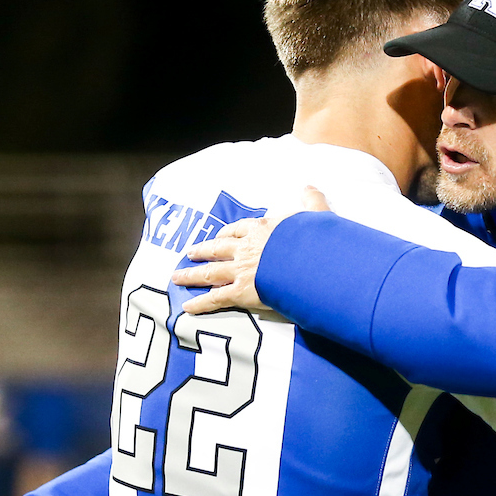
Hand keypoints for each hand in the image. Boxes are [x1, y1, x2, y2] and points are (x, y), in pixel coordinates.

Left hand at [171, 186, 329, 314]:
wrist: (310, 263)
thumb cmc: (313, 243)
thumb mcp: (316, 216)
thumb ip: (312, 203)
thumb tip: (309, 188)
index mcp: (262, 230)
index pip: (239, 230)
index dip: (227, 234)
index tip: (221, 236)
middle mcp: (246, 249)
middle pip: (218, 248)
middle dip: (202, 251)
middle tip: (190, 253)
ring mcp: (241, 270)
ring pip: (210, 272)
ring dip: (192, 275)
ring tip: (178, 277)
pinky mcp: (242, 292)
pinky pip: (216, 298)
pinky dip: (201, 303)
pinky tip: (188, 307)